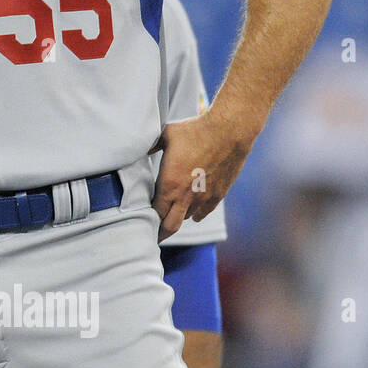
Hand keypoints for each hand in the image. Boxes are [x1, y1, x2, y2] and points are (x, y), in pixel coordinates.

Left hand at [152, 109, 255, 240]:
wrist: (229, 132)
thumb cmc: (195, 131)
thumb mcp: (165, 136)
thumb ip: (151, 146)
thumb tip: (138, 149)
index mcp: (169, 185)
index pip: (154, 213)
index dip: (146, 219)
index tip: (140, 222)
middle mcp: (185, 196)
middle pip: (170, 226)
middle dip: (160, 233)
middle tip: (153, 236)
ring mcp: (203, 198)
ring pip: (186, 218)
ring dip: (178, 218)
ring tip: (171, 217)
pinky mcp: (218, 195)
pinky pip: (204, 213)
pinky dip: (196, 214)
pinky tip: (193, 214)